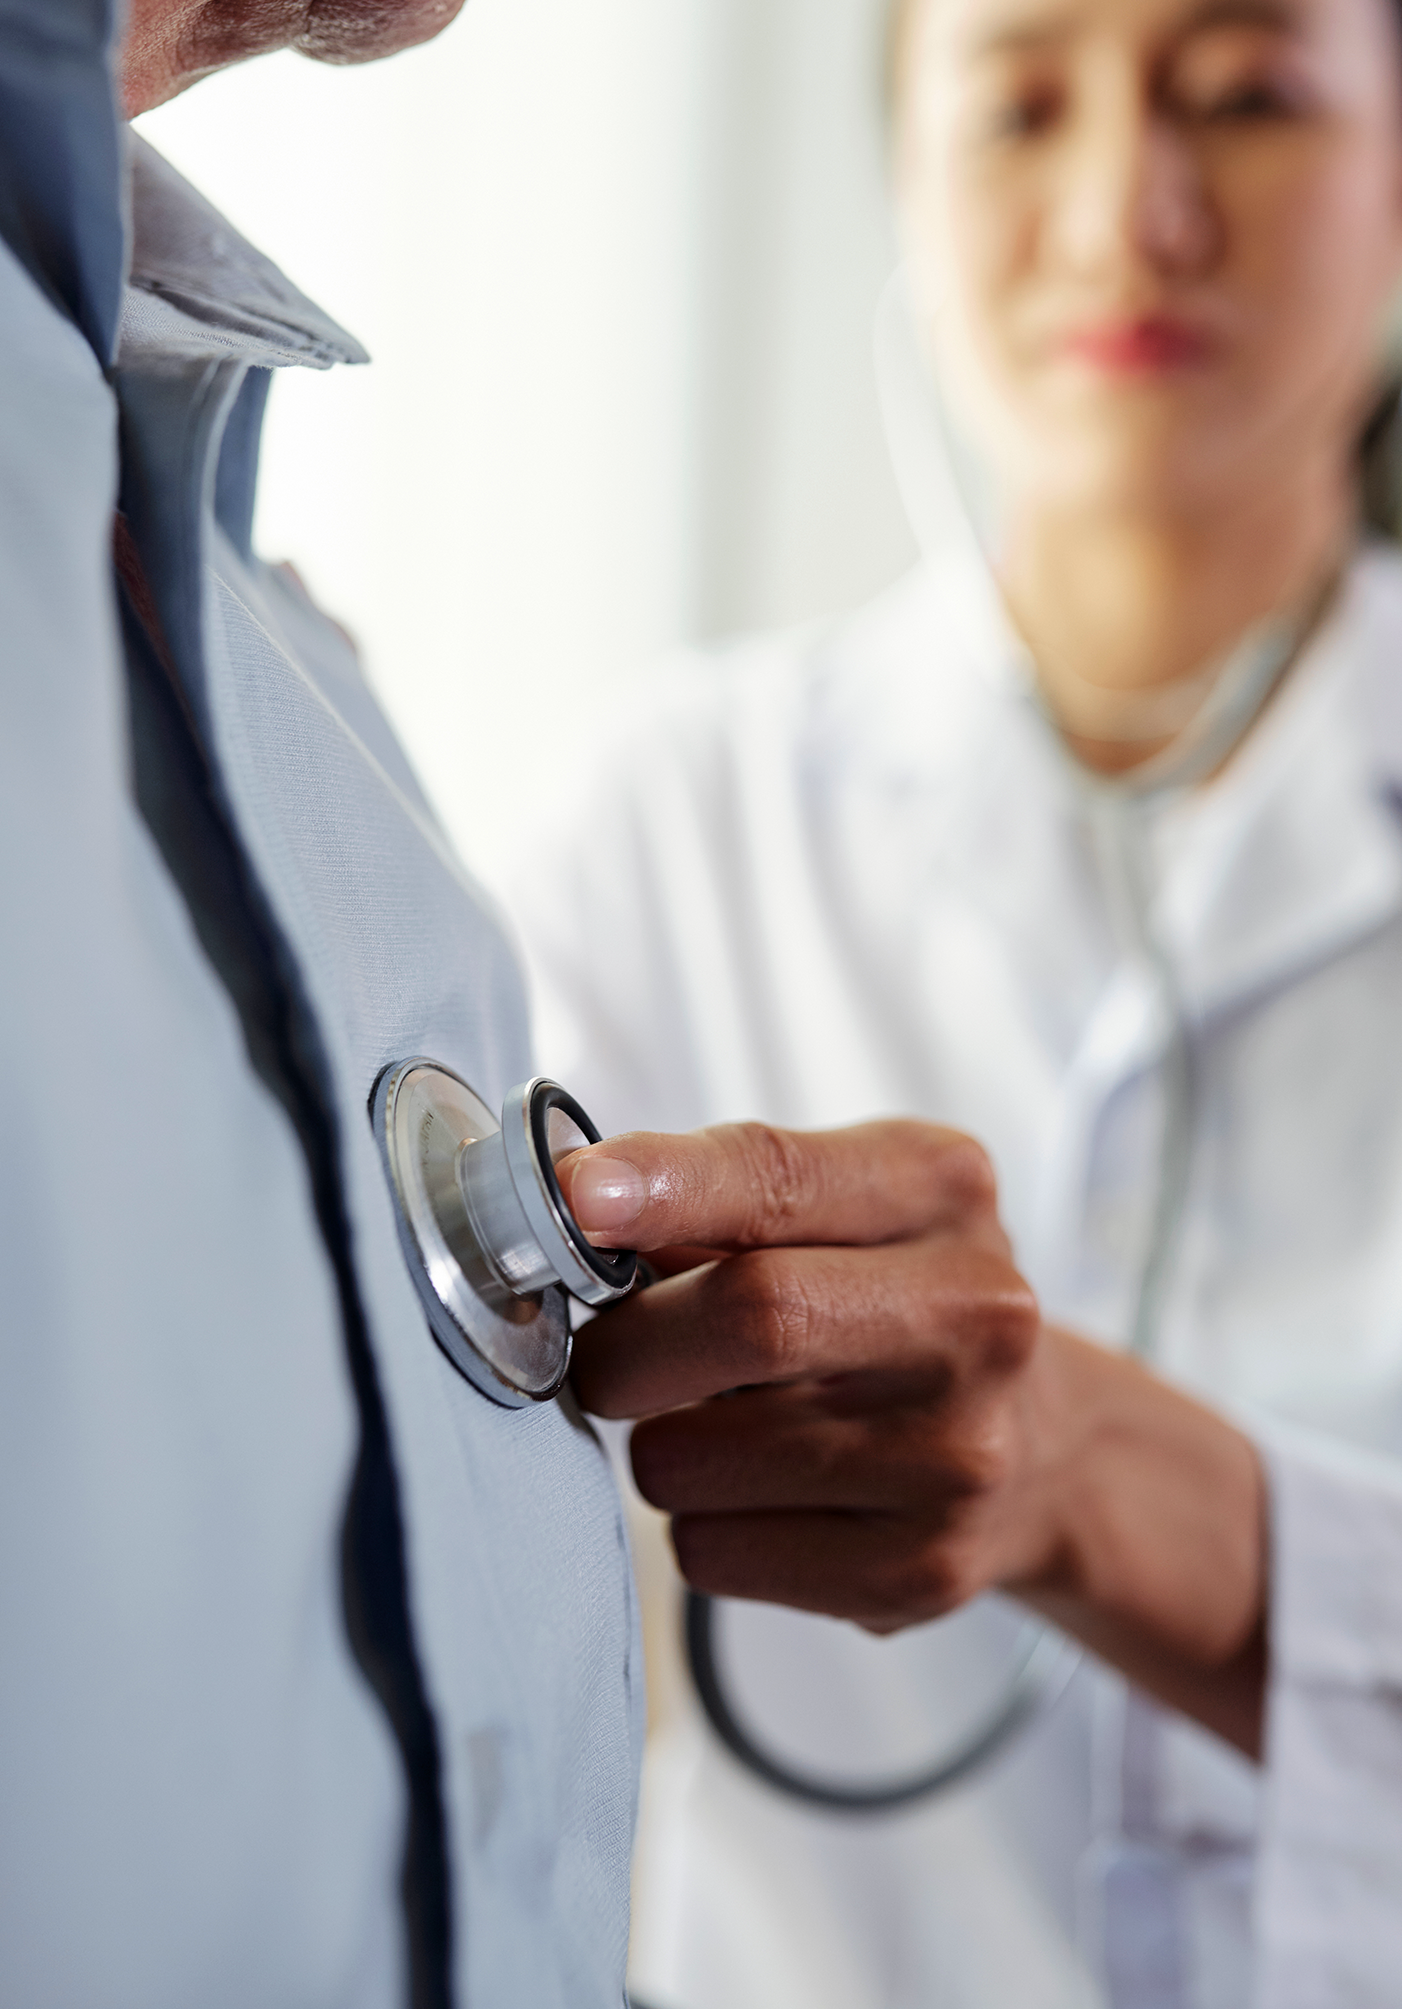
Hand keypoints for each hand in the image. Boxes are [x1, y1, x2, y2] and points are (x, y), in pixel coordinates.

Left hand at [559, 1120, 1267, 1755]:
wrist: (1045, 1446)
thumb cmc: (896, 1302)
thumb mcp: (845, 1206)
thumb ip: (715, 1196)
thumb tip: (563, 1206)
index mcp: (940, 1189)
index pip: (779, 1175)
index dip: (665, 1185)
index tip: (573, 1196)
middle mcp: (976, 1314)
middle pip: (748, 1317)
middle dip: (628, 1345)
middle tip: (607, 1359)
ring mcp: (959, 1451)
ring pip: (695, 1457)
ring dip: (659, 1444)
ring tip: (720, 1425)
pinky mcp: (922, 1569)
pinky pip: (712, 1554)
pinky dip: (698, 1523)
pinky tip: (762, 1495)